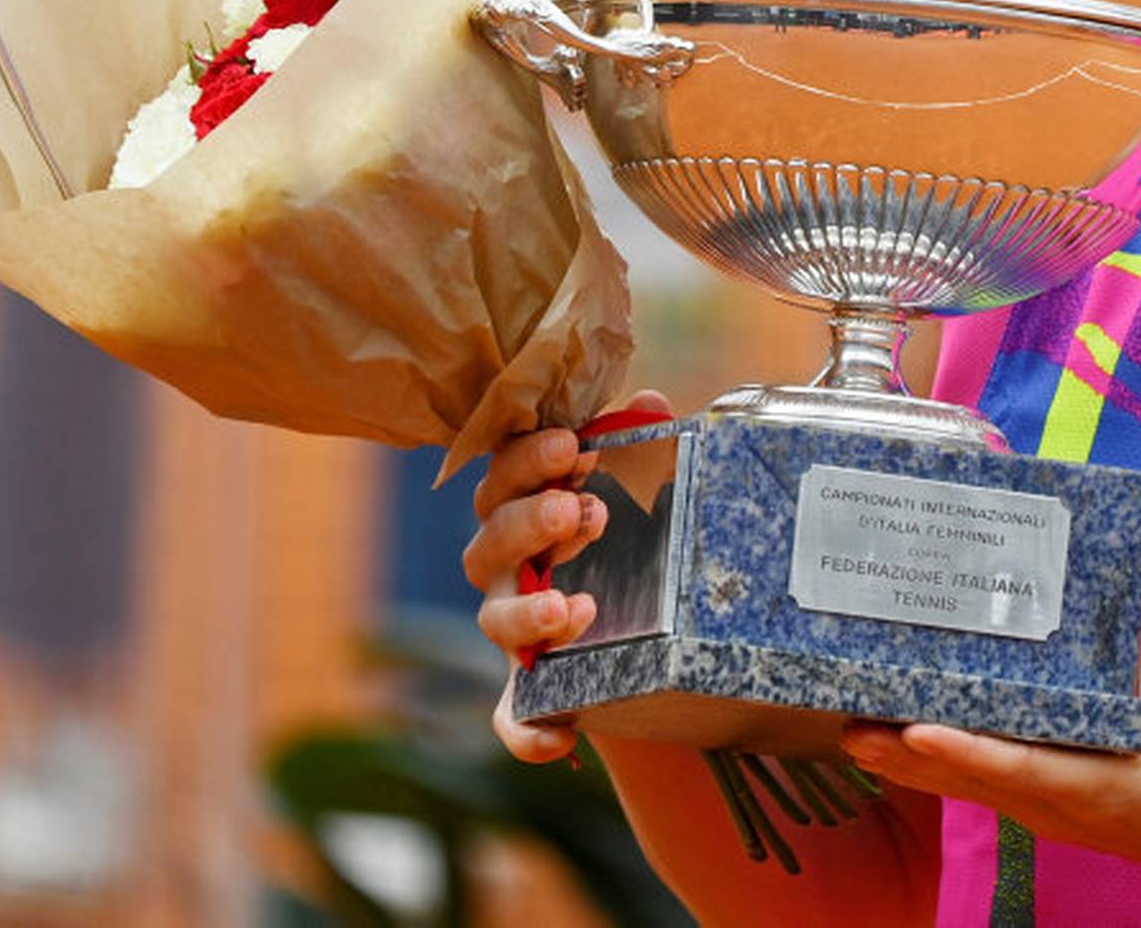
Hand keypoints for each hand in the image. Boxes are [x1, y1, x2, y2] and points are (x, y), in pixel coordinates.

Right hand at [466, 389, 669, 761]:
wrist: (644, 632)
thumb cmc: (625, 538)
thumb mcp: (635, 491)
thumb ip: (635, 447)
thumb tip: (648, 402)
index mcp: (522, 508)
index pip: (505, 475)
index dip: (530, 459)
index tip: (572, 446)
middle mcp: (505, 568)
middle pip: (492, 540)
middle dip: (532, 523)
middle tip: (582, 512)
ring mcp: (512, 632)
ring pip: (495, 623)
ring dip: (529, 614)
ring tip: (575, 608)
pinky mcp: (527, 693)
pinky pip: (512, 718)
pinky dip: (527, 731)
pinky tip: (558, 739)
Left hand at [835, 558, 1140, 901]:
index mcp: (1091, 784)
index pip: (1014, 766)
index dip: (962, 749)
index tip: (914, 729)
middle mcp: (1055, 804)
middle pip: (967, 778)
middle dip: (905, 752)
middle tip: (849, 720)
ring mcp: (1046, 809)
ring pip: (965, 784)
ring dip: (910, 760)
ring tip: (855, 728)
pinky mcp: (1046, 803)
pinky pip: (983, 781)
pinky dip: (943, 760)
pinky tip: (910, 736)